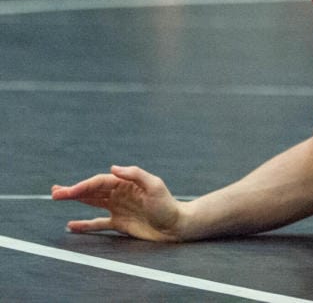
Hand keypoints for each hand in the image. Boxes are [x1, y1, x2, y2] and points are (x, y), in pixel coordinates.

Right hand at [51, 165, 182, 240]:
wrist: (176, 226)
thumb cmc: (168, 205)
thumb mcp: (155, 186)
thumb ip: (136, 174)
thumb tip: (113, 168)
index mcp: (126, 184)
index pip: (100, 183)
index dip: (83, 186)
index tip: (68, 192)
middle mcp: (120, 194)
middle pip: (92, 191)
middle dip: (73, 191)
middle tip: (54, 192)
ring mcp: (118, 209)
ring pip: (92, 203)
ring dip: (76, 200)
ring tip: (59, 198)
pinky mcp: (120, 224)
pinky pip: (98, 223)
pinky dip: (85, 224)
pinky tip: (71, 225)